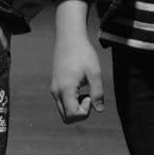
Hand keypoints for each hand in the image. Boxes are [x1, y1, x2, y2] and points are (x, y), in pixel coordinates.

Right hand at [48, 0, 103, 122]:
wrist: (69, 37)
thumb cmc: (83, 53)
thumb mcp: (94, 72)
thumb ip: (98, 92)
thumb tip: (99, 110)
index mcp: (66, 89)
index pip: (72, 115)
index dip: (85, 111)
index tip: (90, 95)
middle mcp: (56, 91)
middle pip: (66, 117)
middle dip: (80, 113)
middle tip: (88, 96)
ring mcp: (54, 89)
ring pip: (63, 111)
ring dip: (75, 107)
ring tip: (84, 91)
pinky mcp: (55, 85)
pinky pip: (62, 102)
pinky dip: (72, 101)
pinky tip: (79, 86)